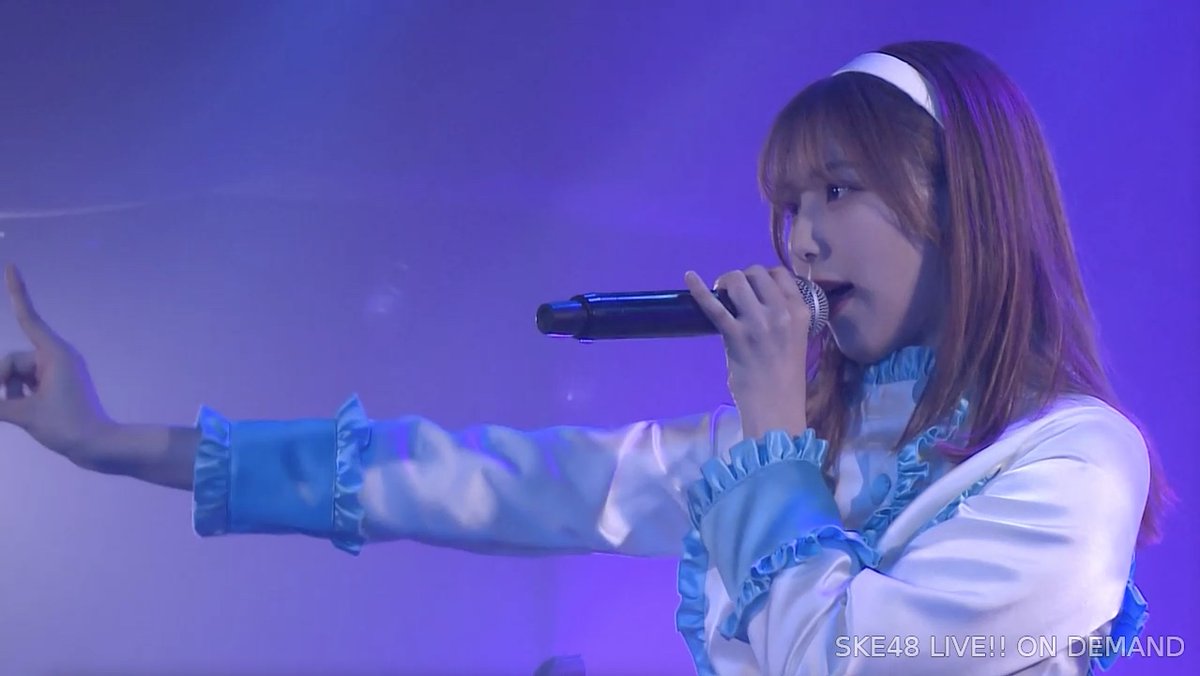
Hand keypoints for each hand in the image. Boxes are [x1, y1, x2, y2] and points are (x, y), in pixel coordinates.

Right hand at [0, 264, 119, 471]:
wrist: (98, 447)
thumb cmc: (67, 426)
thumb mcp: (22, 414)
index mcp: (55, 353)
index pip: (29, 316)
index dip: (16, 291)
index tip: (11, 265)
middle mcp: (57, 356)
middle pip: (12, 360)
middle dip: (2, 382)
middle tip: (9, 406)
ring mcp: (57, 371)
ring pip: (16, 376)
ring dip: (11, 395)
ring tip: (25, 415)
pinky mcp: (56, 386)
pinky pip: (25, 386)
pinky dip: (19, 400)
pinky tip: (25, 416)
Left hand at [684, 265, 810, 439]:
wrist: (776, 407)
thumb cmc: (785, 377)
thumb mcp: (796, 339)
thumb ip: (783, 317)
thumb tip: (759, 300)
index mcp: (800, 311)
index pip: (780, 274)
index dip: (763, 276)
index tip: (754, 288)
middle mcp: (781, 312)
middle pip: (756, 272)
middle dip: (742, 277)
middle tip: (733, 293)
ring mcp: (757, 323)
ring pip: (736, 281)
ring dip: (725, 282)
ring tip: (720, 294)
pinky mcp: (735, 335)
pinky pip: (713, 306)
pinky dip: (698, 289)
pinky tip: (689, 277)